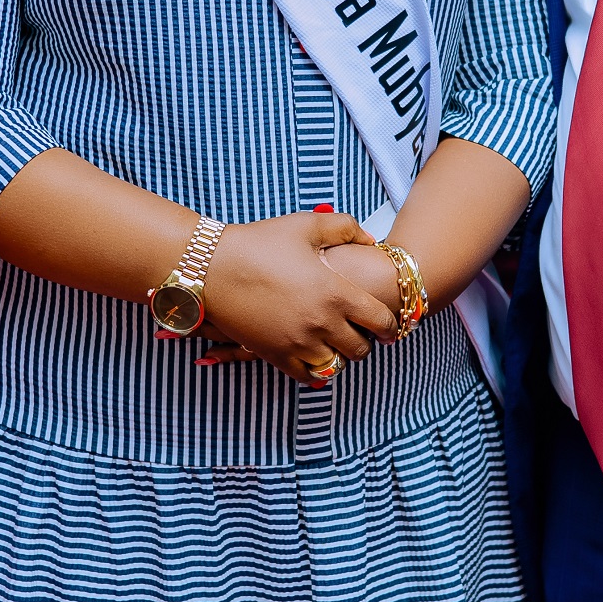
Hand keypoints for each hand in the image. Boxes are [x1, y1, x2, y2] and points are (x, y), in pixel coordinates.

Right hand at [195, 211, 398, 381]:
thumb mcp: (306, 225)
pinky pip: (308, 376)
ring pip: (336, 366)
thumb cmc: (259, 242)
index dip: (391, 326)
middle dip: (366, 342)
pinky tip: (315, 356)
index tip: (390, 328)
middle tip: (363, 335)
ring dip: (341, 357)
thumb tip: (369, 239)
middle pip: (361, 349)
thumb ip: (345, 227)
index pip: (380, 321)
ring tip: (338, 346)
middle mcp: (322, 323)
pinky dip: (317, 371)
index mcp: (335, 292)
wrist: (211, 267)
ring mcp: (298, 343)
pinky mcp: (275, 355)